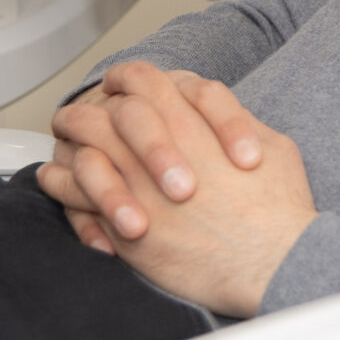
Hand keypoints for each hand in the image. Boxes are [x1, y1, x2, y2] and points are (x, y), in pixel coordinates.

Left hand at [39, 80, 316, 317]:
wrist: (270, 260)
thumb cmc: (277, 208)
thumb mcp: (272, 145)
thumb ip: (237, 123)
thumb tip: (220, 119)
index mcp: (188, 120)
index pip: (139, 79)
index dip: (125, 80)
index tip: (121, 92)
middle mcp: (152, 149)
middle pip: (96, 114)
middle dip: (83, 114)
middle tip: (80, 120)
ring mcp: (132, 187)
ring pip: (78, 154)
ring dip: (68, 149)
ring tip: (66, 152)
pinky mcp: (122, 226)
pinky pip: (73, 198)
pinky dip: (62, 189)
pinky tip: (64, 186)